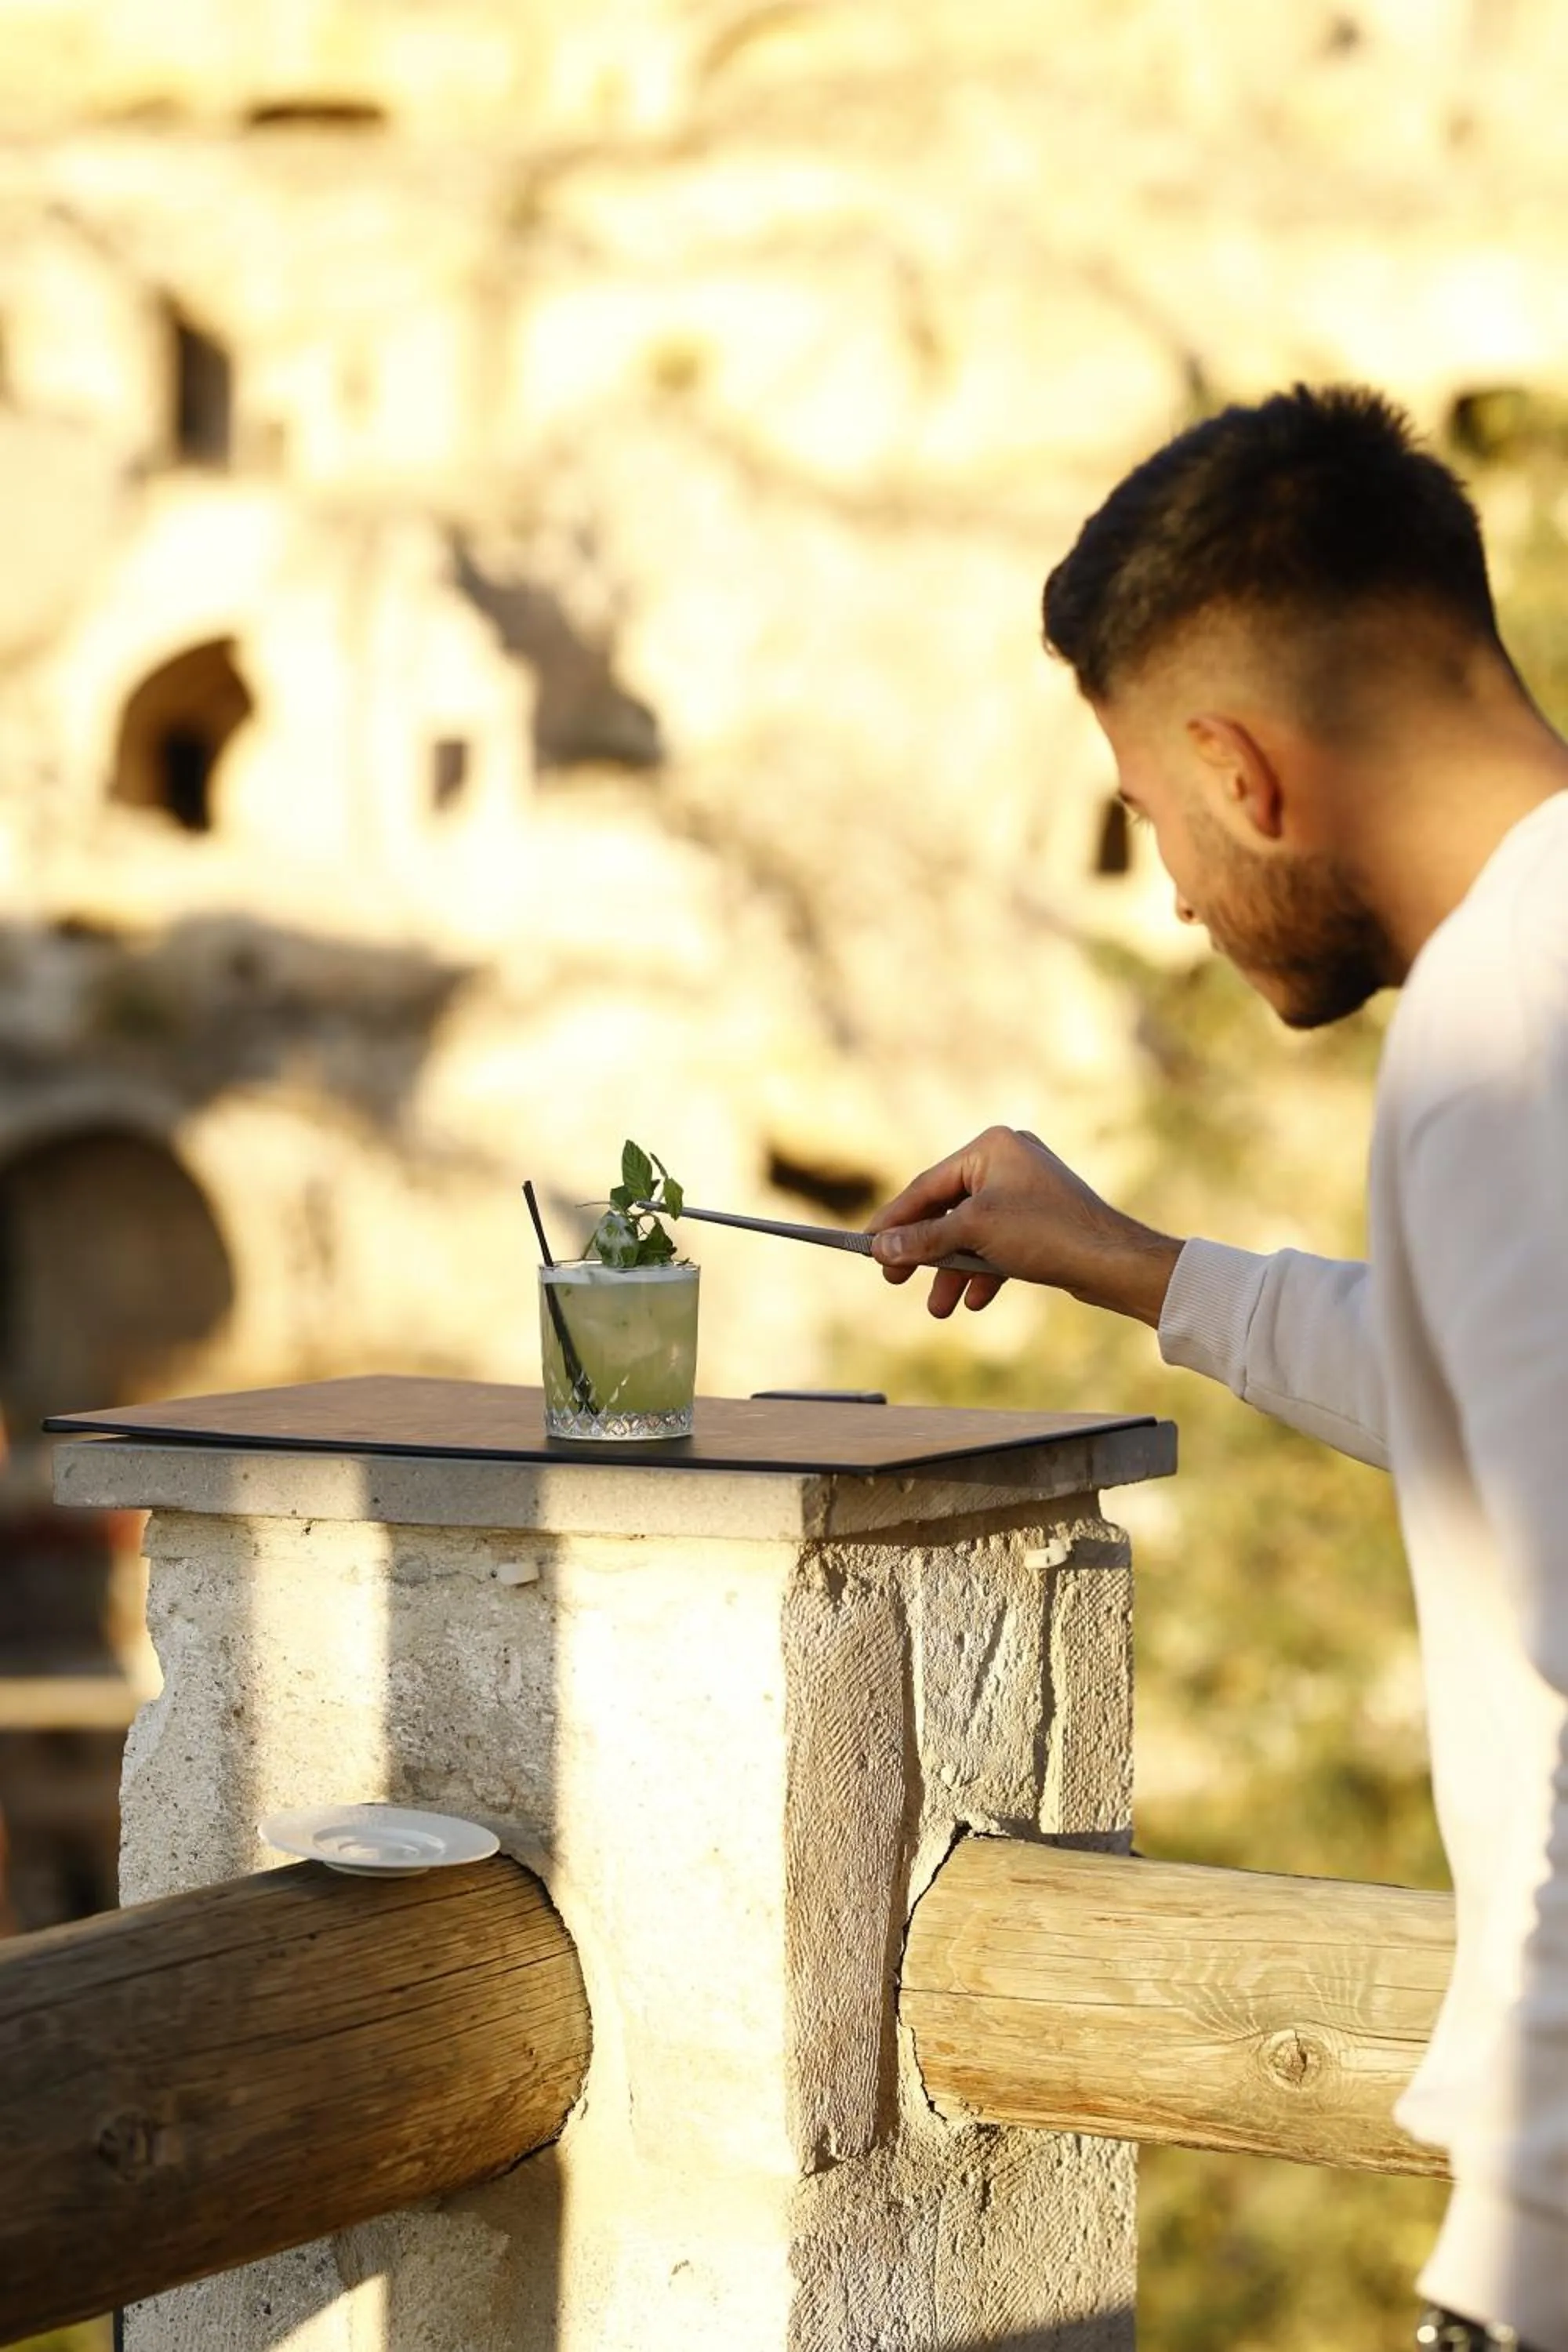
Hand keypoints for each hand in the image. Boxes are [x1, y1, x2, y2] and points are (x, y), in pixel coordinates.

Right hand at [865, 1125, 1182, 1324]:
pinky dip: (983, 1272)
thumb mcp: (973, 1233)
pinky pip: (997, 1244)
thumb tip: (879, 1247)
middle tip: (895, 1279)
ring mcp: (1025, 1191)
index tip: (866, 1246)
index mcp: (991, 1147)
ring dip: (952, 1272)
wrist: (1112, 1262)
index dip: (893, 1220)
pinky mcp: (1040, 1220)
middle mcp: (1008, 1161)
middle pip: (946, 1211)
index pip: (926, 1186)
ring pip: (971, 1234)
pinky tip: (976, 1301)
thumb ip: (922, 1239)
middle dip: (923, 1252)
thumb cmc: (1047, 1233)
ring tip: (939, 1308)